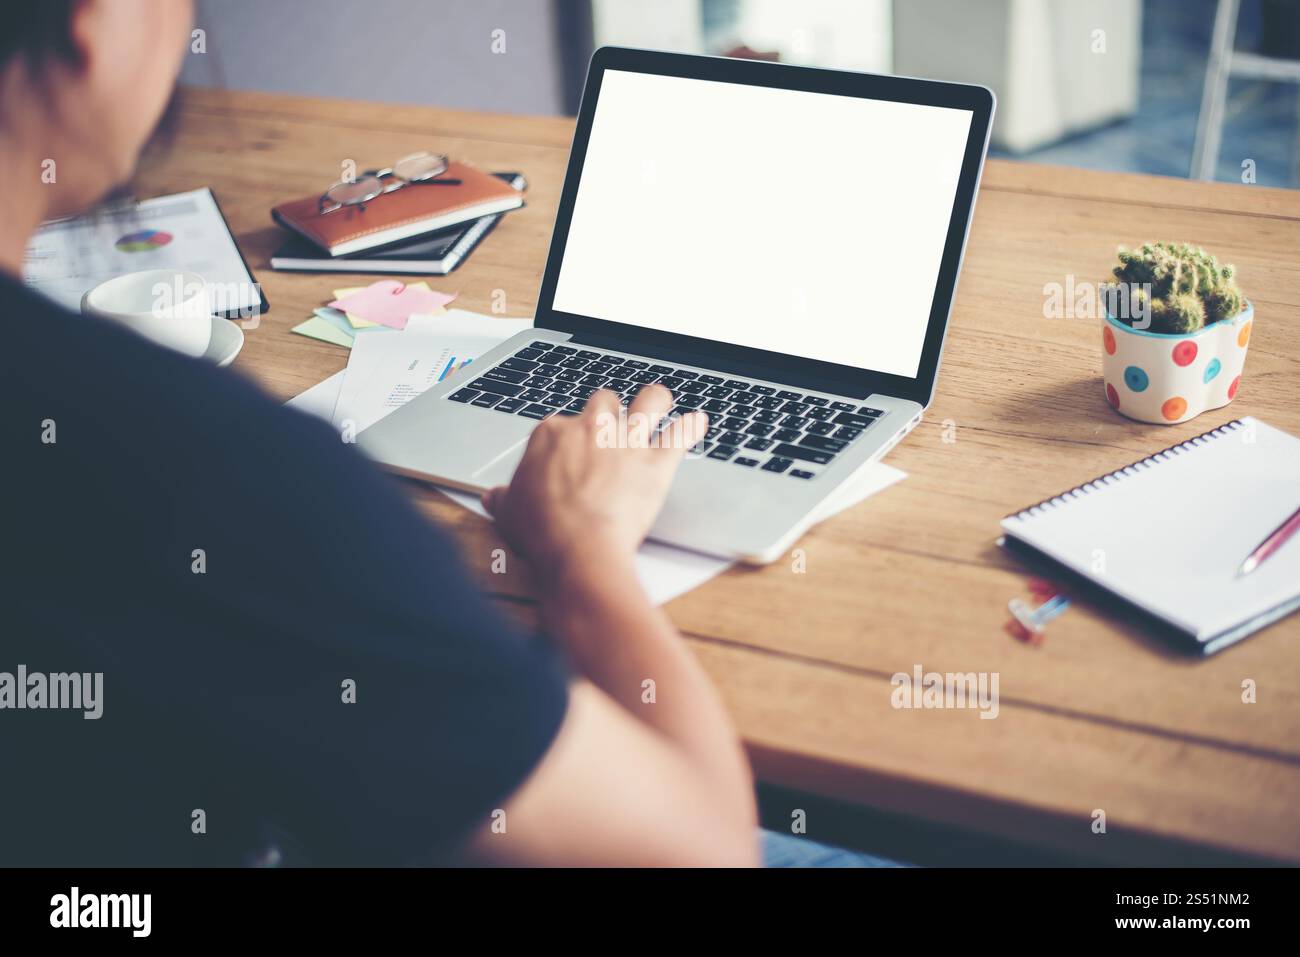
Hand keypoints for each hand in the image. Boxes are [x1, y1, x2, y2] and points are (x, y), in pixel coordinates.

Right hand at [482, 384, 706, 583]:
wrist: (577, 550)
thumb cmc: (543, 532)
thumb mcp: (510, 512)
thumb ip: (505, 497)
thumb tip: (495, 496)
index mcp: (551, 434)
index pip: (563, 421)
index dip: (571, 435)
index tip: (575, 449)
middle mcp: (591, 428)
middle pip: (605, 402)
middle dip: (611, 411)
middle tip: (614, 424)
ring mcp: (626, 442)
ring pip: (649, 401)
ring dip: (655, 400)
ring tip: (659, 402)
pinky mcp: (656, 462)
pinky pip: (681, 434)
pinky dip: (691, 427)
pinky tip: (697, 423)